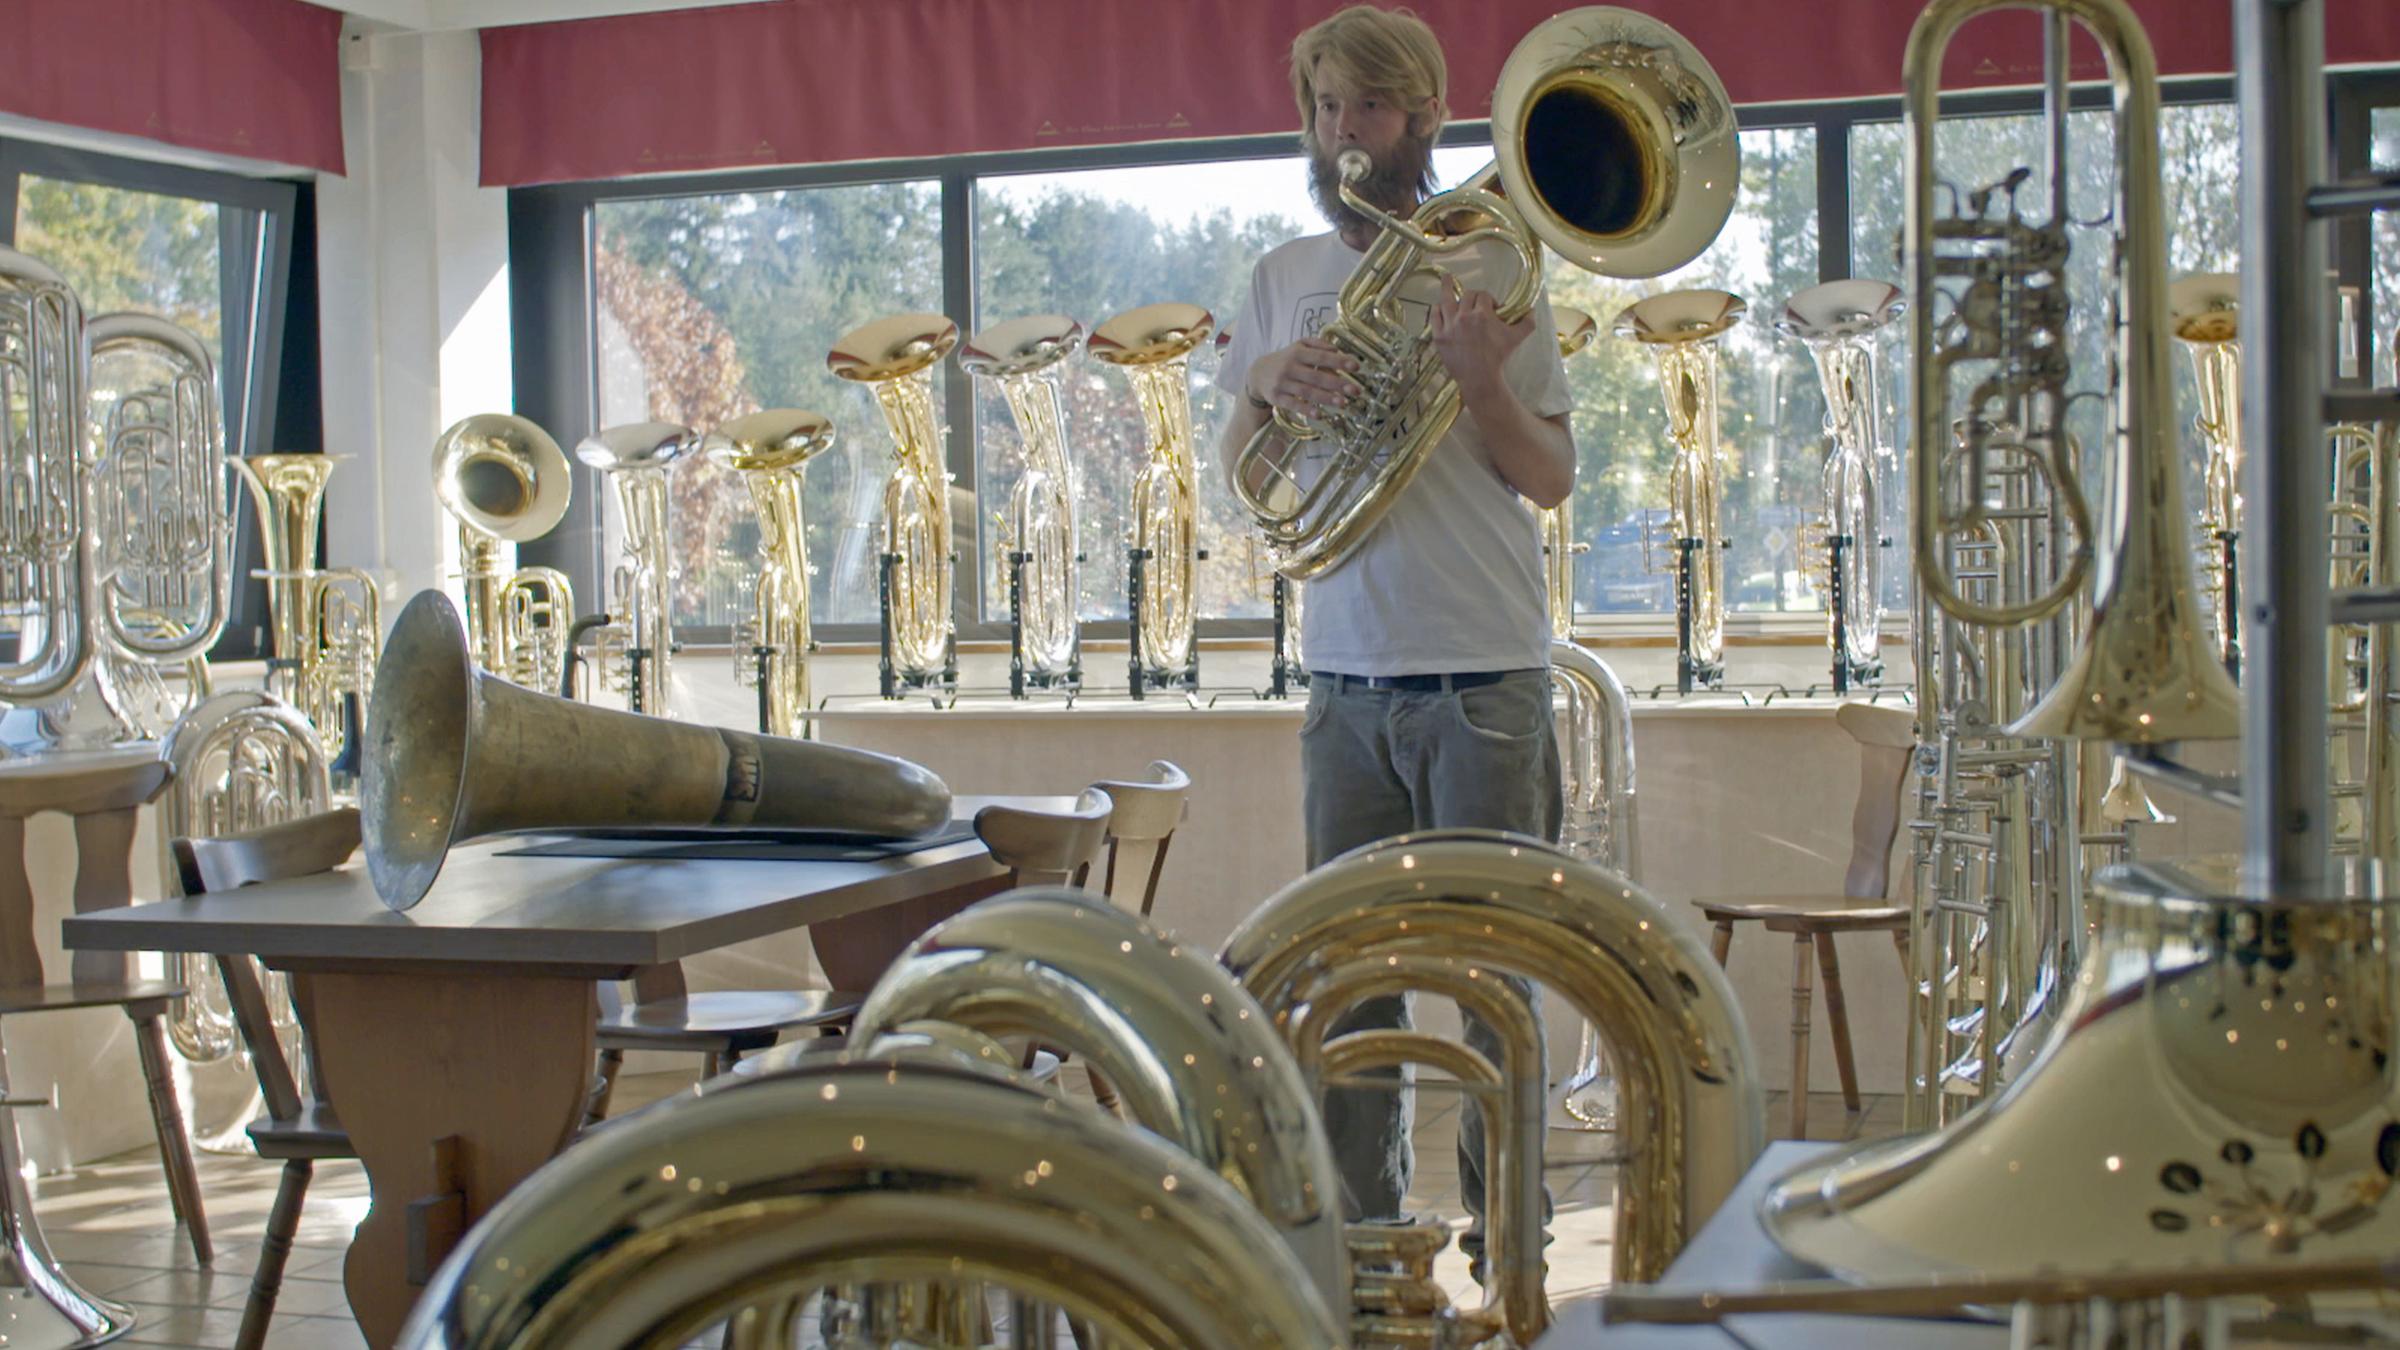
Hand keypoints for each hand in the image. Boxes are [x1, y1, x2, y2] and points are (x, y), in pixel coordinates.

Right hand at [1248, 336, 1361, 415]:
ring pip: (1307, 392)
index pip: (1321, 357)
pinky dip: (1306, 410)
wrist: (1258, 373)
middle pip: (1316, 376)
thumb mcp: (1298, 346)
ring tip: (1343, 403)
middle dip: (1337, 384)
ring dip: (1326, 398)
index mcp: (1297, 353)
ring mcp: (1283, 383)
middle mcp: (1290, 367)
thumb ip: (1318, 344)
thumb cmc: (1285, 359)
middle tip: (1355, 390)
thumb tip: (1337, 349)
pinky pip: (1293, 405)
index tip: (1356, 367)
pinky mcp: (1277, 398)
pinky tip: (1320, 414)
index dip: (1339, 362)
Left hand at [1428, 273, 1530, 398]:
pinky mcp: (1439, 337)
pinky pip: (1435, 316)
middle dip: (1473, 296)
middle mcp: (1464, 317)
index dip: (1489, 299)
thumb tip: (1531, 310)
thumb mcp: (1517, 338)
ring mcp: (1449, 326)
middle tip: (1474, 302)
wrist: (1480, 378)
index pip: (1484, 295)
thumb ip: (1527, 323)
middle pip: (1467, 295)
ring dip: (1447, 288)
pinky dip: (1437, 309)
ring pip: (1446, 300)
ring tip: (1446, 278)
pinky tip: (1439, 306)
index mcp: (1482, 314)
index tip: (1492, 307)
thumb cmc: (1499, 357)